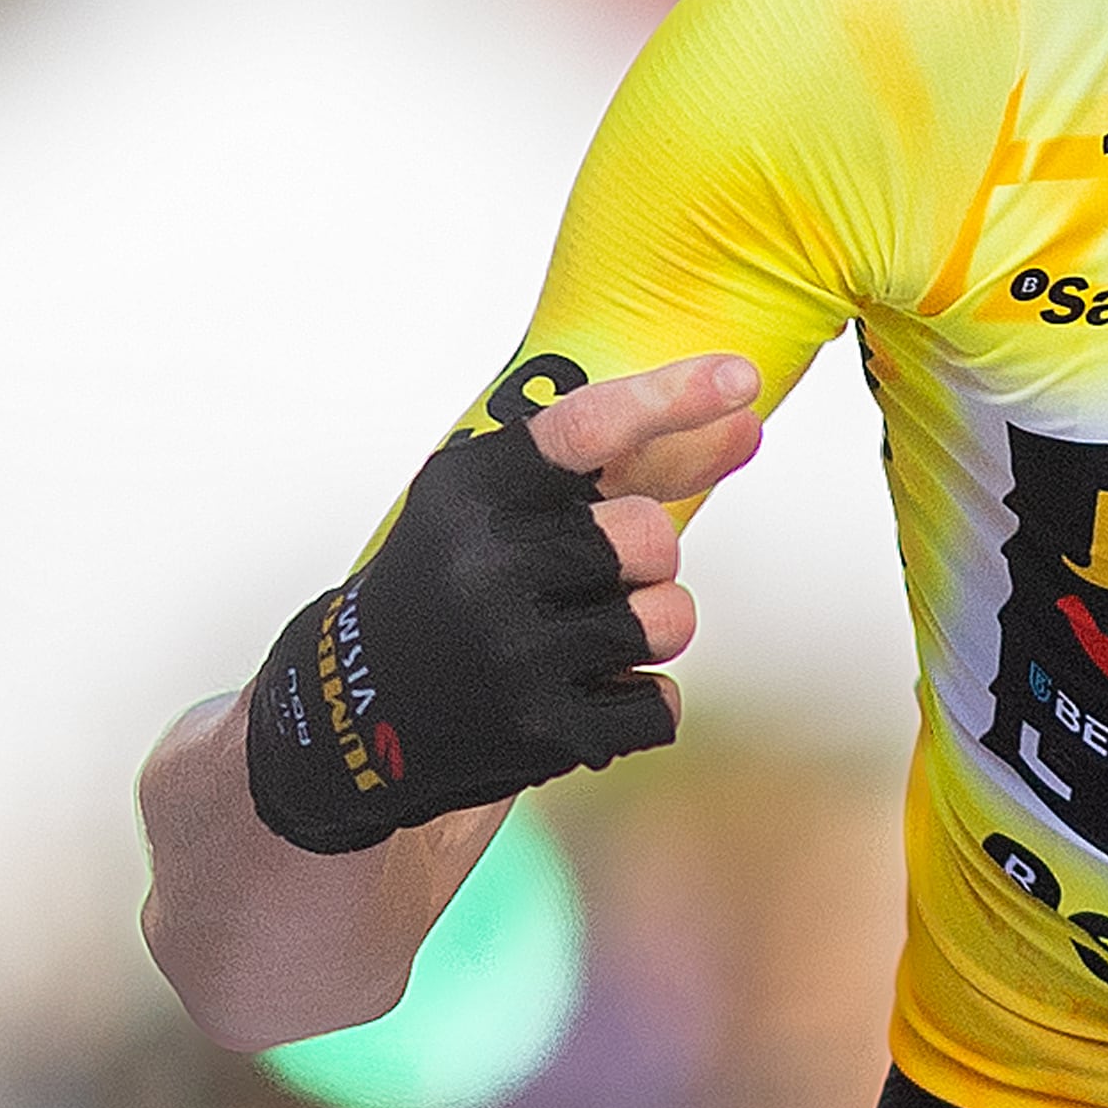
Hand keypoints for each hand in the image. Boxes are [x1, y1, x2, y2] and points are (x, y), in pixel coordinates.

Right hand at [244, 352, 765, 854]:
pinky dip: (638, 701)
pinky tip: (577, 693)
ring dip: (650, 627)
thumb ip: (630, 464)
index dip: (671, 396)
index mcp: (469, 492)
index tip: (742, 376)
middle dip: (646, 555)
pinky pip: (663, 704)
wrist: (356, 712)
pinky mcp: (540, 731)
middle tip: (589, 575)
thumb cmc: (459, 582)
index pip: (585, 427)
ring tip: (583, 637)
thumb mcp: (508, 507)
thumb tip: (751, 424)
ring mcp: (511, 654)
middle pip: (653, 535)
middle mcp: (484, 567)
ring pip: (670, 619)